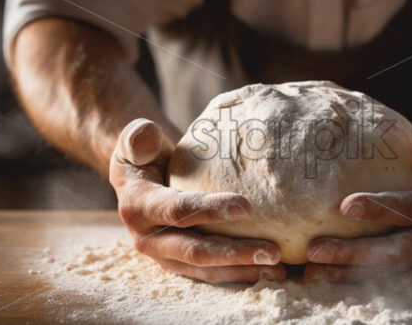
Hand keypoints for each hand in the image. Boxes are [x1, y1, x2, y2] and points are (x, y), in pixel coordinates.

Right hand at [109, 118, 285, 282]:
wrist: (138, 180)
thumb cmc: (144, 154)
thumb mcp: (134, 140)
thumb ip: (138, 137)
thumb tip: (146, 135)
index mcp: (137, 207)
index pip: (177, 211)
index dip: (210, 210)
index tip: (247, 206)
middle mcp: (147, 239)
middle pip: (195, 251)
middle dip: (234, 253)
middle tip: (272, 252)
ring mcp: (164, 257)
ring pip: (206, 270)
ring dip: (242, 270)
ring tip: (277, 268)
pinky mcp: (180, 265)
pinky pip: (211, 274)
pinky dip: (239, 275)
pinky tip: (268, 273)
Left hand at [305, 122, 411, 280]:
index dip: (382, 210)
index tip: (345, 206)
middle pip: (395, 251)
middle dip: (354, 253)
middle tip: (315, 249)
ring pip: (382, 268)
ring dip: (345, 270)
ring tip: (309, 268)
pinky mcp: (408, 259)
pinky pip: (375, 270)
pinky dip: (346, 271)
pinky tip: (315, 270)